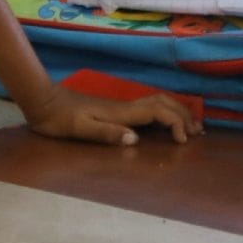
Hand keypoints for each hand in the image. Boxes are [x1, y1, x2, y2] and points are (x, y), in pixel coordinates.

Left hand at [21, 87, 200, 147]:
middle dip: (184, 116)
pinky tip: (164, 124)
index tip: (183, 141)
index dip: (175, 123)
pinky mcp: (117, 109)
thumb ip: (106, 133)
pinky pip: (149, 108)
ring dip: (177, 112)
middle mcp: (126, 106)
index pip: (158, 112)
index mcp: (121, 112)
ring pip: (158, 102)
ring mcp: (122, 106)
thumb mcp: (80, 130)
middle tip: (198, 133)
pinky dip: (164, 113)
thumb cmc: (59, 120)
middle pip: (164, 103)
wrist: (44, 102)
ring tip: (191, 127)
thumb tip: (135, 139)